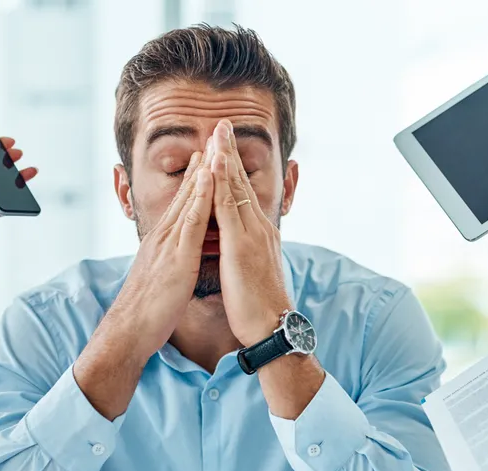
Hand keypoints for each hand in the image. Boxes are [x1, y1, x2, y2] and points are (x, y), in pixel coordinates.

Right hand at [103, 149, 214, 358]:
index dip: (196, 179)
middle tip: (214, 138)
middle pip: (186, 193)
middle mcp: (164, 236)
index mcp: (163, 241)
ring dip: (203, 172)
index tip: (208, 156)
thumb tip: (180, 256)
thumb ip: (172, 261)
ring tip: (215, 146)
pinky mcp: (176, 257)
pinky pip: (191, 221)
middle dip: (201, 166)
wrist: (130, 331)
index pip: (184, 203)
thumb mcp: (163, 277)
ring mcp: (169, 243)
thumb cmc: (148, 311)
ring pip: (189, 200)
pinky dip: (200, 197)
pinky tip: (210, 179)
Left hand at [209, 120, 291, 345]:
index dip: (232, 168)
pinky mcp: (242, 245)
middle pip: (241, 183)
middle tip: (223, 123)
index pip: (242, 194)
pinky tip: (215, 164)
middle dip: (231, 152)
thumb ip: (246, 253)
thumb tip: (238, 246)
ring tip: (219, 132)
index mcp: (258, 234)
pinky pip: (229, 207)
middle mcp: (258, 228)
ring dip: (226, 158)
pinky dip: (221, 183)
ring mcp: (252, 234)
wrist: (272, 329)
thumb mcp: (253, 272)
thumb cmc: (260, 308)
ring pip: (236, 188)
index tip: (224, 145)